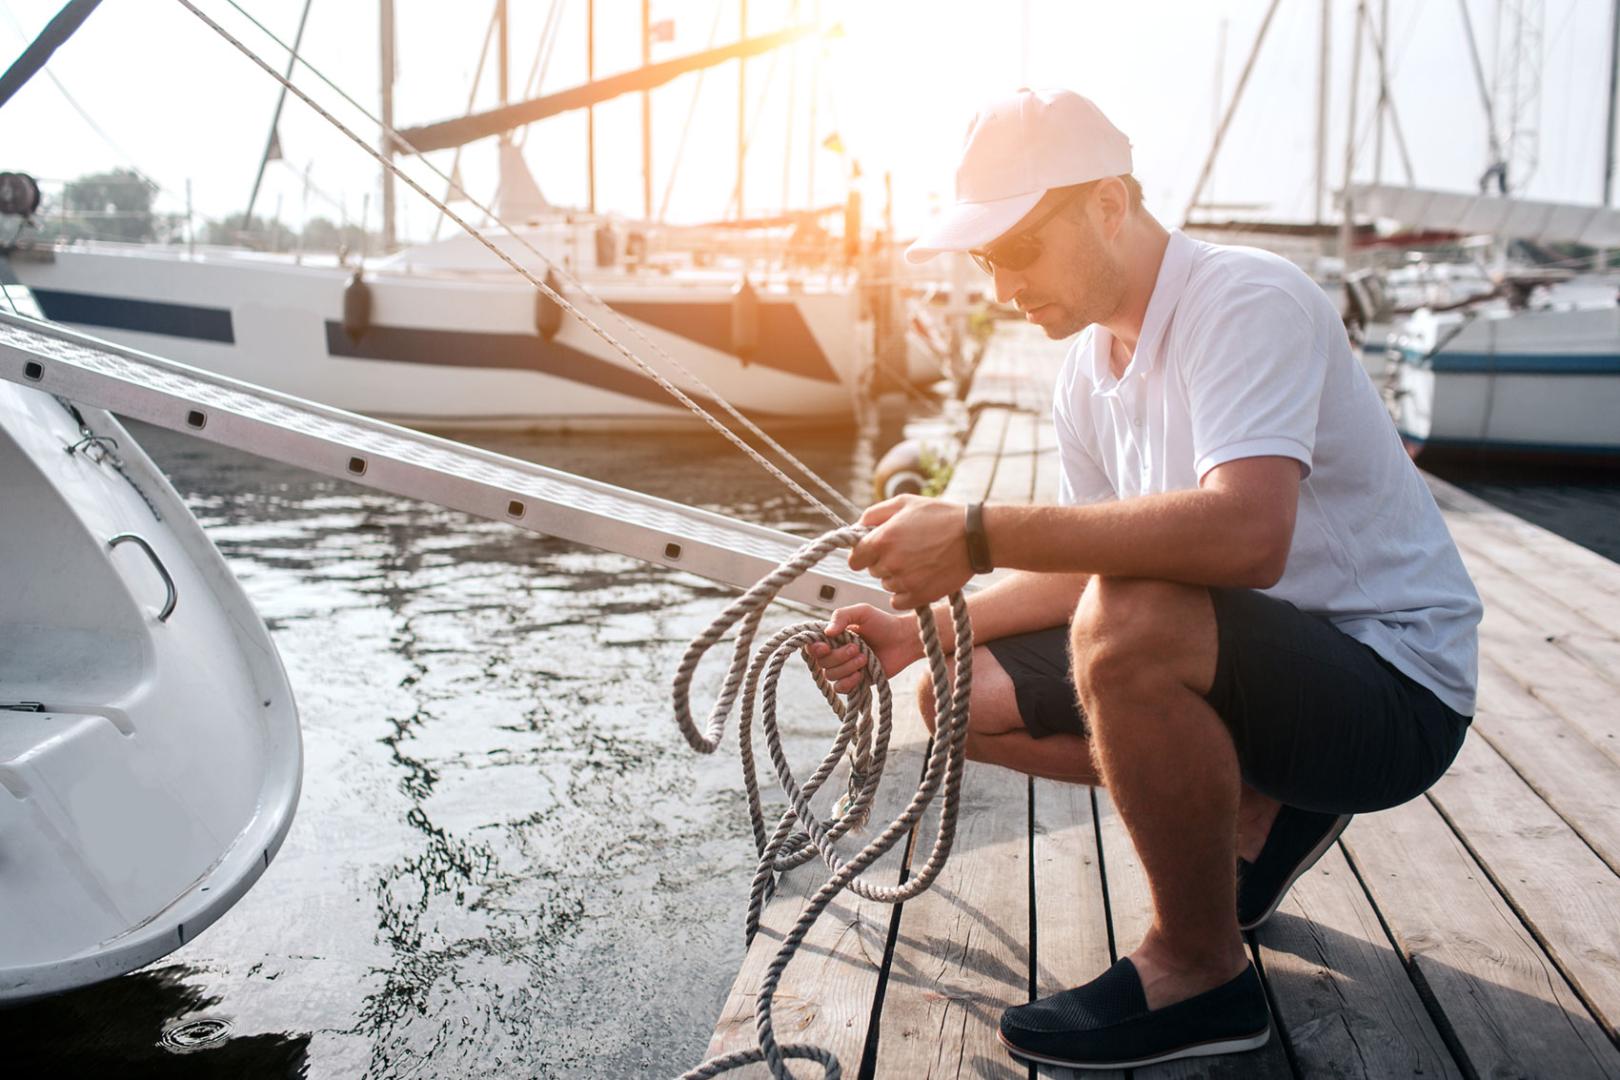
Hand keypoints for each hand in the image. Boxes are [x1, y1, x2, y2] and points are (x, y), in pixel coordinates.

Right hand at [806, 603, 921, 693]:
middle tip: (857, 647)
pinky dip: (848, 682)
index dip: (815, 649)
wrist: (904, 640)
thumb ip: (841, 616)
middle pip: (822, 663)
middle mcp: (836, 653)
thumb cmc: (883, 623)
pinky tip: (860, 675)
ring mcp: (845, 668)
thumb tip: (826, 633)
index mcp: (834, 637)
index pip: (813, 646)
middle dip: (838, 656)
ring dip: (847, 667)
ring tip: (865, 657)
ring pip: (831, 675)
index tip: (825, 646)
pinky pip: (841, 688)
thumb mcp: (862, 612)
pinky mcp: (856, 681)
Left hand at [847, 494, 974, 610]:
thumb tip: (858, 526)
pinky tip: (919, 577)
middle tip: (905, 550)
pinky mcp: (919, 596)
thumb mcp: (905, 503)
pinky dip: (905, 592)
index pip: (855, 559)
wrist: (974, 537)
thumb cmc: (940, 516)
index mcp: (882, 539)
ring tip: (918, 561)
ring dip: (896, 576)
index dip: (864, 554)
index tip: (874, 550)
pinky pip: (898, 600)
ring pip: (887, 585)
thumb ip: (875, 513)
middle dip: (883, 562)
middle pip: (873, 571)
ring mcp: (904, 581)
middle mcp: (890, 562)